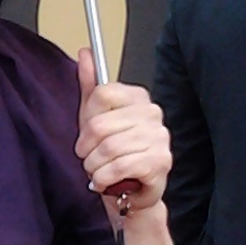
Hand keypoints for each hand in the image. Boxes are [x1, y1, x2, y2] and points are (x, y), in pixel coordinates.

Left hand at [74, 50, 170, 218]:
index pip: (102, 93)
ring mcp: (159, 137)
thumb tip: (85, 53)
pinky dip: (104, 178)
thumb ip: (91, 86)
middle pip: (100, 124)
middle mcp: (152, 113)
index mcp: (137, 98)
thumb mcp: (95, 117)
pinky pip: (120, 166)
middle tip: (90, 158)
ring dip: (94, 166)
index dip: (87, 120)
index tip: (87, 135)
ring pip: (109, 148)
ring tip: (97, 171)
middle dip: (86, 149)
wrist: (130, 191)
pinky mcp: (160, 161)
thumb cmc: (112, 154)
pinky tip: (105, 181)